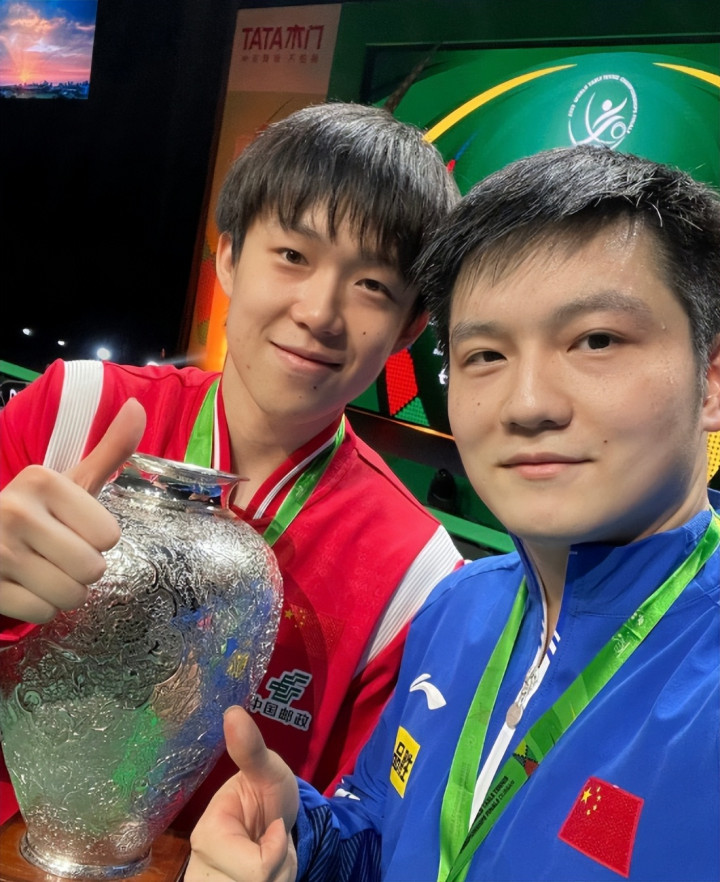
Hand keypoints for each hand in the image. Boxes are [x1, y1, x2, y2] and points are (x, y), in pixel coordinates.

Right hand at [0, 399, 145, 621]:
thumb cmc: (39, 512)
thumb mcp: (73, 481)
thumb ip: (110, 450)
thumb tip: (138, 407)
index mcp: (42, 481)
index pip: (109, 536)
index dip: (98, 538)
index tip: (74, 527)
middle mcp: (15, 511)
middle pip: (92, 569)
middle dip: (84, 569)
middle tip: (60, 553)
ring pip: (70, 596)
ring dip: (65, 592)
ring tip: (44, 569)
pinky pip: (42, 614)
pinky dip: (41, 608)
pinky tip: (25, 585)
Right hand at [187, 706, 298, 881]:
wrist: (268, 821)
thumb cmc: (265, 794)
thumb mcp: (266, 769)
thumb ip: (251, 749)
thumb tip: (232, 711)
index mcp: (208, 837)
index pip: (257, 870)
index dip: (276, 850)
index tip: (274, 827)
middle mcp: (201, 871)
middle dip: (278, 866)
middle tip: (270, 842)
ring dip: (279, 876)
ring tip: (269, 855)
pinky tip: (265, 872)